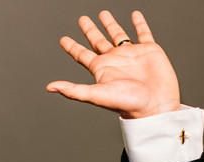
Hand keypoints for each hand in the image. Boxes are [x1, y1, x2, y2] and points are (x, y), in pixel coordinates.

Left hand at [46, 10, 179, 118]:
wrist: (154, 105)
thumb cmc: (127, 103)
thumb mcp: (97, 94)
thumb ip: (73, 89)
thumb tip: (49, 87)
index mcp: (101, 69)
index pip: (82, 55)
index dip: (72, 47)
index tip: (63, 39)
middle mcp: (115, 60)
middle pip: (98, 41)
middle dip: (89, 30)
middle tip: (82, 19)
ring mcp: (132, 55)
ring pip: (118, 35)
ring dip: (110, 24)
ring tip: (103, 13)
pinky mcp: (149, 50)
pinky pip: (143, 33)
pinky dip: (140, 24)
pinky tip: (135, 15)